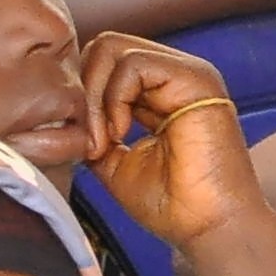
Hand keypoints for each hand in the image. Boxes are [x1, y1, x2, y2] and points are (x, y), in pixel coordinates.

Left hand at [79, 33, 272, 252]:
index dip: (80, 95)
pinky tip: (119, 133)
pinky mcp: (196, 79)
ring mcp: (188, 74)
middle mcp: (175, 78)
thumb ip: (93, 132)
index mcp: (160, 95)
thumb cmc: (173, 206)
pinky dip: (114, 97)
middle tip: (86, 137)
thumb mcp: (114, 164)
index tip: (80, 143)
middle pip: (103, 47)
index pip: (103, 65)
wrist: (210, 228)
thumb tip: (64, 116)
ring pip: (112, 48)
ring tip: (102, 138)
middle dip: (82, 89)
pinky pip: (134, 64)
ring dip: (94, 96)